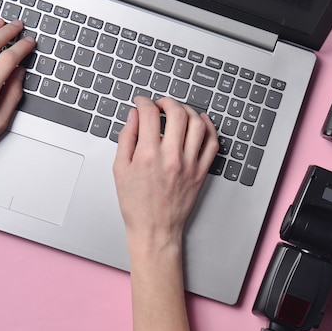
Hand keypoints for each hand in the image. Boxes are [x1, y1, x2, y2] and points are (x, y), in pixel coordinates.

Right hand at [113, 96, 218, 257]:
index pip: (149, 114)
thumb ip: (127, 138)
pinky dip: (209, 127)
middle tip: (160, 104)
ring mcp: (189, 164)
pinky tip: (201, 121)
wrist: (155, 229)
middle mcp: (171, 157)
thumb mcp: (120, 169)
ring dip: (188, 110)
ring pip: (197, 124)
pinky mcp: (201, 171)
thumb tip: (134, 116)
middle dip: (167, 101)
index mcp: (148, 155)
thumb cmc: (136, 204)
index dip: (144, 102)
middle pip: (177, 113)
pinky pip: (212, 143)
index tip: (142, 102)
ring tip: (179, 111)